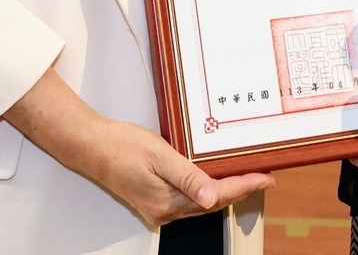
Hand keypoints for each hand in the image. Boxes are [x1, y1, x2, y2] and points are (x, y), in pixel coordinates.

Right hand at [79, 118, 274, 227]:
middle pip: (212, 203)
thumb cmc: (121, 146)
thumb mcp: (159, 155)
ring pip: (200, 203)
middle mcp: (164, 211)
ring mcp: (158, 208)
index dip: (244, 186)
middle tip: (262, 177)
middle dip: (239, 190)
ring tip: (246, 178)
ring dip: (223, 191)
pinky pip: (187, 199)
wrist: (91, 147)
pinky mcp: (153, 201)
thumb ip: (187, 176)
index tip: (265, 178)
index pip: (217, 196)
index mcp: (168, 201)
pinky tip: (212, 180)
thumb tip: (212, 197)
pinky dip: (204, 191)